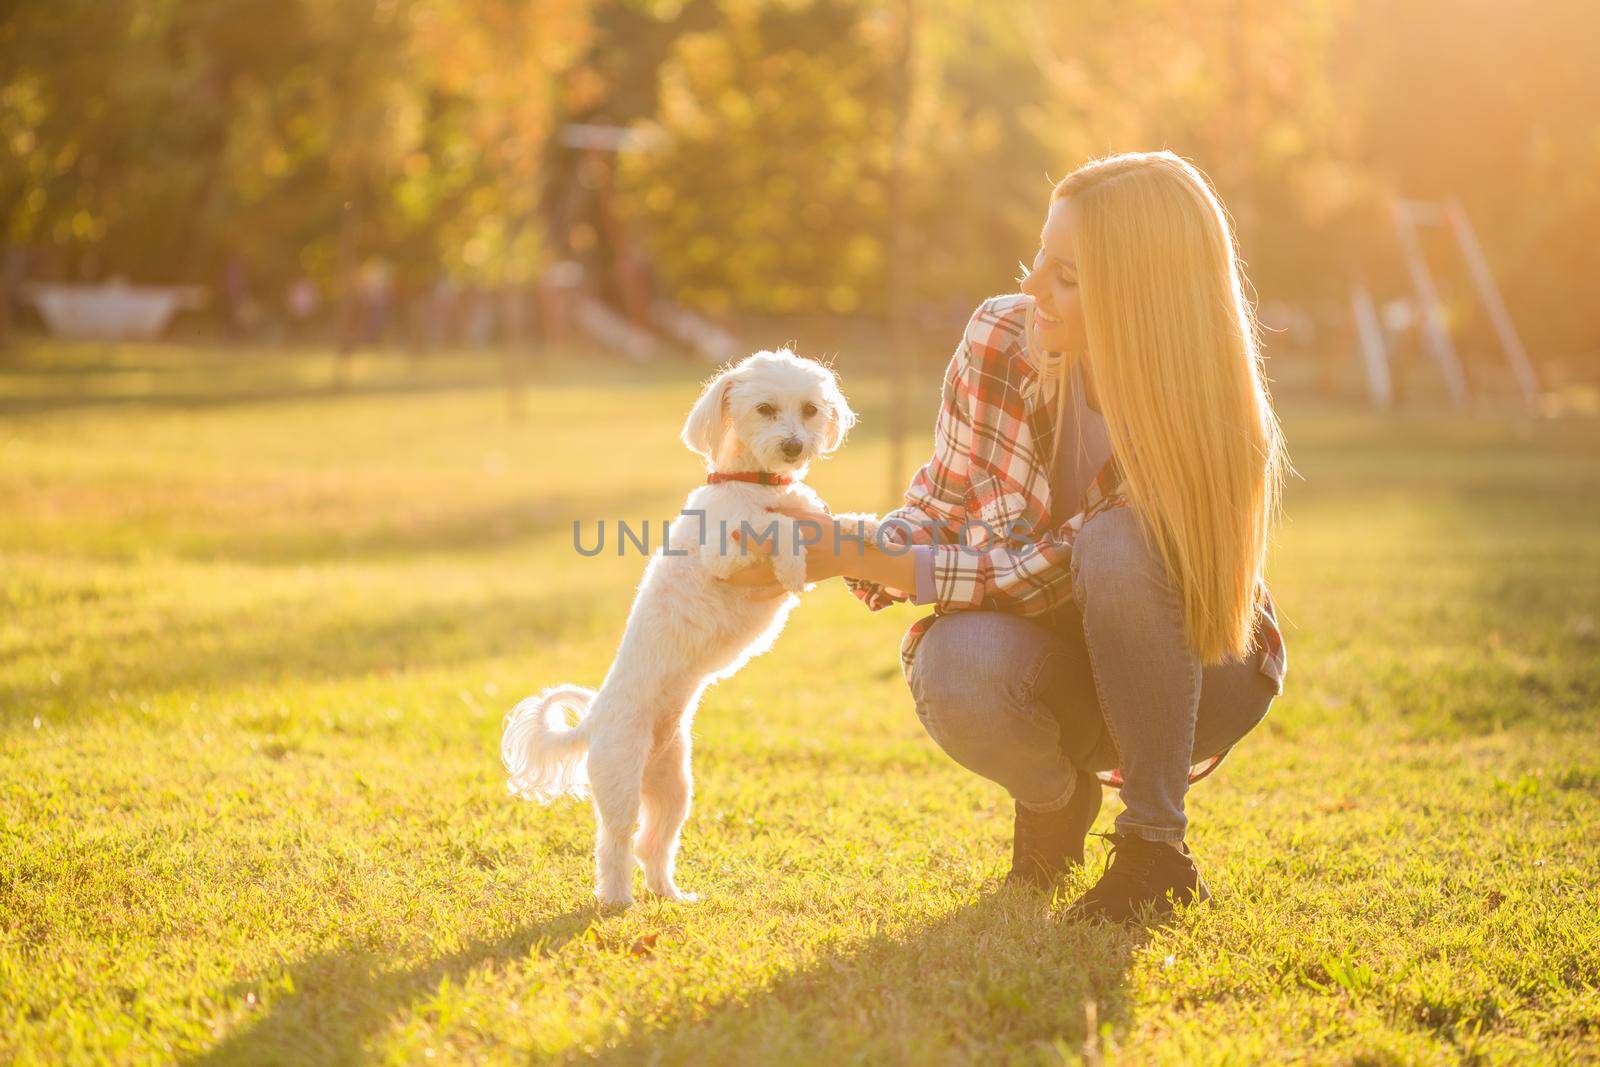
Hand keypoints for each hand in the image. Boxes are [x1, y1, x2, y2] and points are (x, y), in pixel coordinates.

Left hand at [713, 503, 842, 598]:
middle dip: (735, 573)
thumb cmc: (828, 530)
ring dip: (743, 584)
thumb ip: (785, 511)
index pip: (765, 540)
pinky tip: (749, 596)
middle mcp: (789, 561)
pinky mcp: (797, 582)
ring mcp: (792, 575)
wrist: (849, 552)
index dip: (747, 537)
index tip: (730, 531)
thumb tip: (761, 507)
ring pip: (762, 583)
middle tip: (715, 572)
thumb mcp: (808, 515)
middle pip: (756, 571)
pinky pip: (776, 592)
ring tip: (724, 582)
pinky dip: (761, 594)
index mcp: (792, 542)